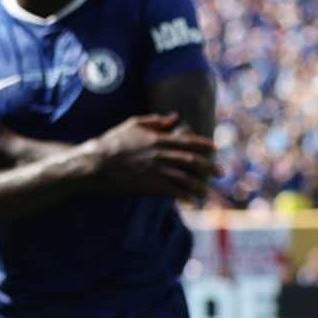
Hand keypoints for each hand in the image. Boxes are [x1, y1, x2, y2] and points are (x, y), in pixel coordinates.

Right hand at [88, 114, 216, 202]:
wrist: (96, 163)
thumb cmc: (112, 142)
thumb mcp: (132, 124)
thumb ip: (156, 120)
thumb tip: (175, 116)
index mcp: (159, 139)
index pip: (189, 141)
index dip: (205, 145)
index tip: (216, 149)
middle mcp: (161, 155)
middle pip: (193, 161)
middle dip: (209, 167)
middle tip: (221, 173)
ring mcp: (157, 171)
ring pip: (186, 179)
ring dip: (200, 186)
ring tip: (208, 192)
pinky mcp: (150, 185)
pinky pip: (173, 192)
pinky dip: (185, 197)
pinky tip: (191, 201)